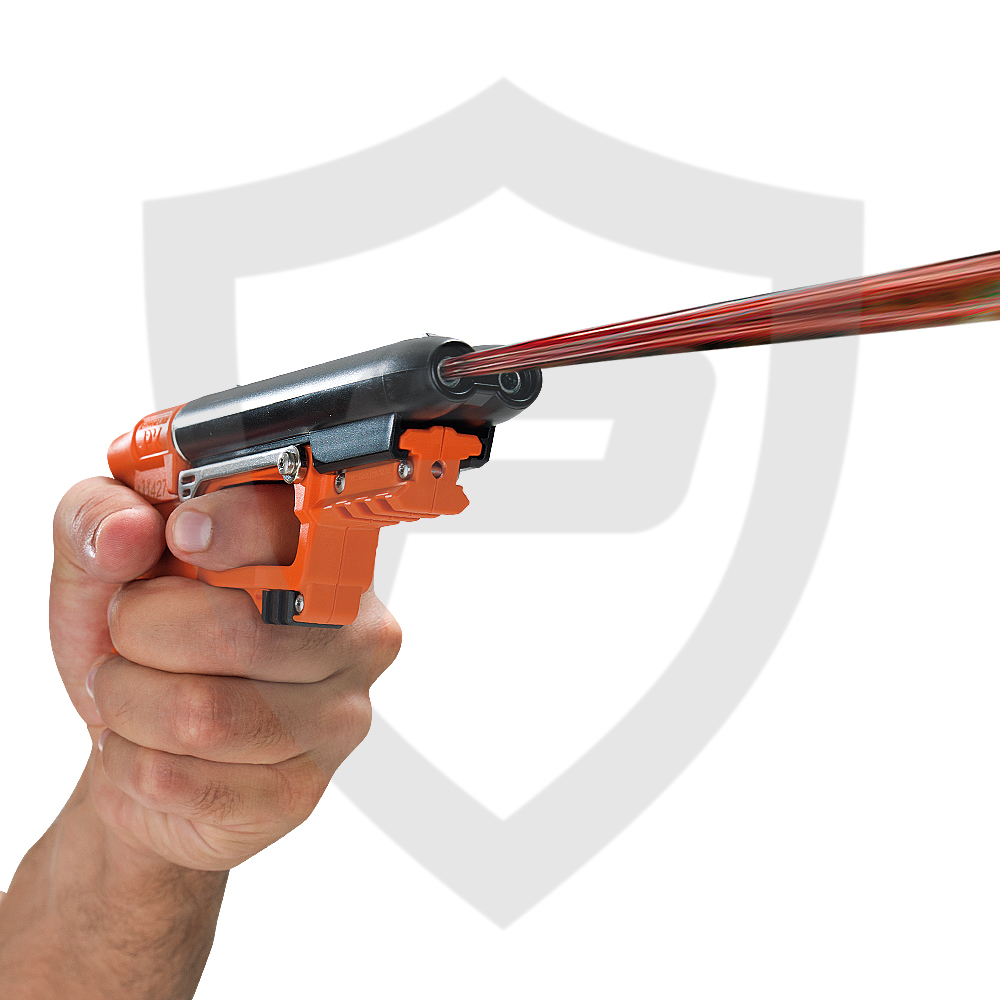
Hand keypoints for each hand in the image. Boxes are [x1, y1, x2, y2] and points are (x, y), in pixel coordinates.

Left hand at [51, 477, 401, 870]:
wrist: (141, 742)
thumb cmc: (142, 641)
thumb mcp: (100, 563)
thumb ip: (97, 517)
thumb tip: (129, 530)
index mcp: (324, 558)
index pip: (300, 533)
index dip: (235, 527)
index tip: (180, 532)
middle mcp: (356, 634)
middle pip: (238, 633)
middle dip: (141, 630)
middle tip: (131, 632)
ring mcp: (337, 718)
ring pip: (200, 716)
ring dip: (127, 703)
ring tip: (132, 693)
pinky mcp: (300, 794)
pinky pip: (179, 780)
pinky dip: (127, 761)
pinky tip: (148, 745)